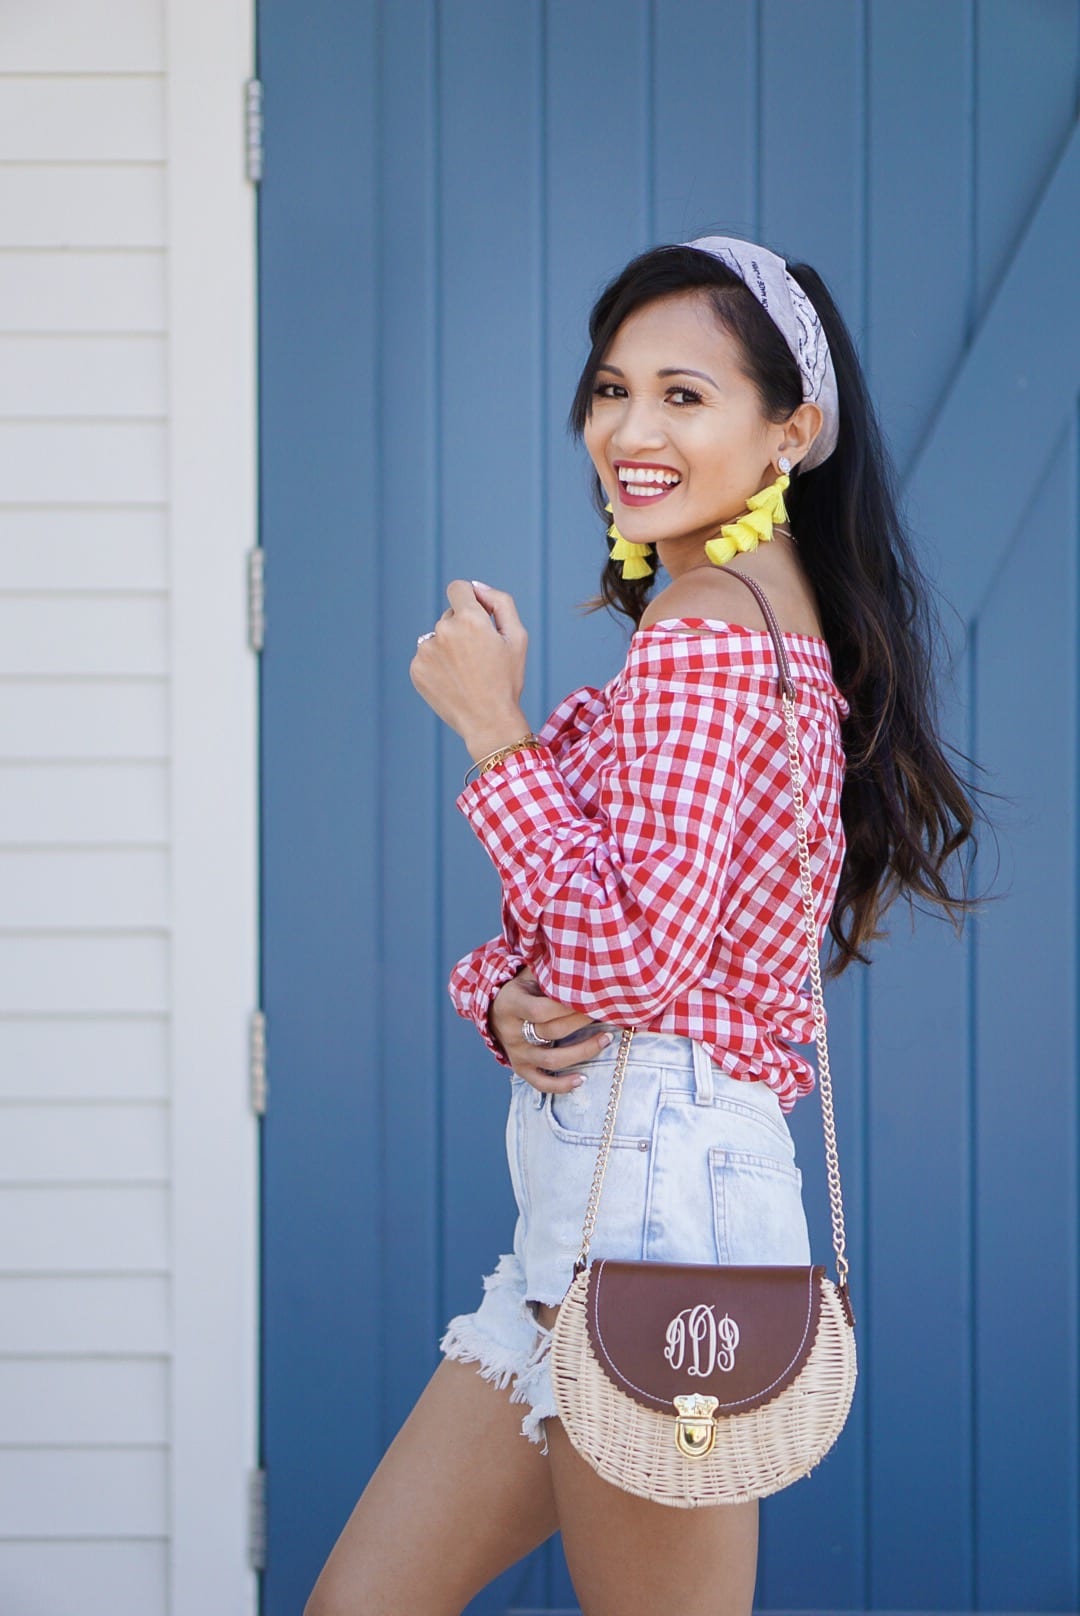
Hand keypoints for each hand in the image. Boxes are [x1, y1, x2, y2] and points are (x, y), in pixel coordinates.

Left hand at [410, 579, 529, 749]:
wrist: (488, 721)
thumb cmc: (507, 679)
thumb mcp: (517, 637)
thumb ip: (500, 602)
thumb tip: (476, 587)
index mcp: (470, 619)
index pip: (458, 588)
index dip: (469, 599)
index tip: (476, 614)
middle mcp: (443, 630)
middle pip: (449, 615)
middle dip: (463, 629)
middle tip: (479, 657)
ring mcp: (426, 651)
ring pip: (437, 637)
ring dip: (449, 648)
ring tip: (466, 673)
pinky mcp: (416, 669)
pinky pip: (426, 657)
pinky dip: (438, 666)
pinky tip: (453, 682)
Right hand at [490, 967, 615, 1092]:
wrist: (493, 1010)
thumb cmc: (521, 988)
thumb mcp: (527, 974)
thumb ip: (548, 971)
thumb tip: (584, 963)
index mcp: (511, 1004)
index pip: (541, 1009)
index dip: (568, 1006)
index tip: (592, 997)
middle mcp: (511, 1032)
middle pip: (551, 1032)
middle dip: (582, 1022)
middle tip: (606, 1011)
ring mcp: (516, 1053)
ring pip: (551, 1060)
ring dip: (582, 1052)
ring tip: (606, 1039)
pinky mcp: (521, 1068)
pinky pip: (541, 1083)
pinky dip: (562, 1085)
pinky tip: (582, 1079)